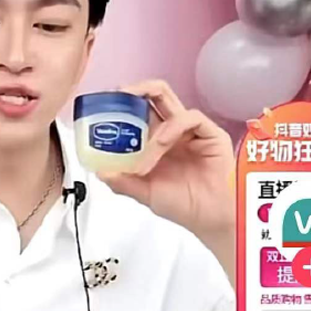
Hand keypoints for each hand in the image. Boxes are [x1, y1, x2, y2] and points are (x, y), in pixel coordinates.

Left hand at [97, 80, 235, 237]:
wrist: (212, 219)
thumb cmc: (184, 205)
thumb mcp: (145, 193)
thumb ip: (122, 181)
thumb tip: (99, 171)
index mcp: (156, 141)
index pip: (137, 111)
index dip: (122, 105)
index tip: (103, 105)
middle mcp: (171, 129)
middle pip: (152, 95)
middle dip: (132, 91)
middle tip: (116, 95)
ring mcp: (190, 129)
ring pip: (166, 97)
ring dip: (147, 115)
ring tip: (141, 146)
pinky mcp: (210, 133)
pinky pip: (189, 117)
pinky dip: (172, 127)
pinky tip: (162, 143)